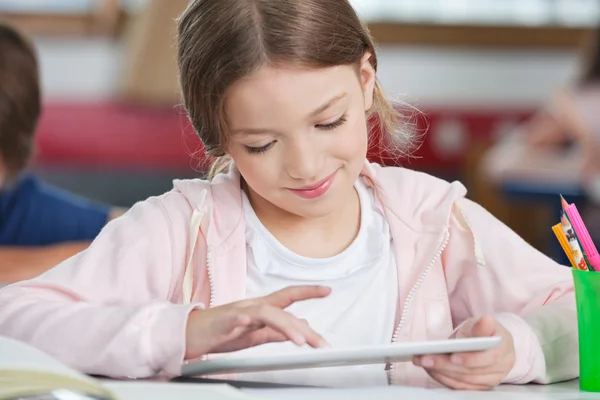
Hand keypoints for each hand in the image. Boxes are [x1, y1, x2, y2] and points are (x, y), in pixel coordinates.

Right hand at [185, 285, 330, 359]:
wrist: (189, 333)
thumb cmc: (221, 332)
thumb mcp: (254, 335)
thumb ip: (276, 331)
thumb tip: (300, 328)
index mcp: (261, 308)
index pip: (288, 297)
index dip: (308, 292)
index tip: (328, 290)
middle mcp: (252, 306)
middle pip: (282, 309)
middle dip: (304, 326)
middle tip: (321, 343)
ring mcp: (237, 312)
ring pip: (265, 313)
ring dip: (284, 325)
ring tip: (299, 341)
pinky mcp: (222, 322)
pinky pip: (234, 319)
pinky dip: (242, 320)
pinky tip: (249, 323)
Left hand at [412, 316, 515, 389]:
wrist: (487, 342)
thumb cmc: (483, 331)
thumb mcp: (481, 323)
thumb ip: (480, 325)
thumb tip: (485, 321)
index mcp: (504, 349)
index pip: (489, 358)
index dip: (471, 359)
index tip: (453, 357)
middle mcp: (500, 368)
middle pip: (471, 371)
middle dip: (445, 365)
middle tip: (425, 358)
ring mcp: (491, 380)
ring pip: (464, 381)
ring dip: (441, 372)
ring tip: (423, 362)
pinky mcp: (480, 387)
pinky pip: (461, 387)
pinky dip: (444, 379)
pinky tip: (430, 370)